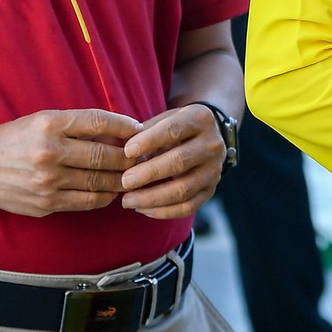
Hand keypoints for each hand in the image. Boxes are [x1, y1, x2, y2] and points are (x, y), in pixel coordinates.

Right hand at [0, 108, 139, 217]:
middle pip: (106, 156)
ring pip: (100, 182)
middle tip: (144, 157)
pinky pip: (87, 202)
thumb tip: (121, 133)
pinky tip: (112, 190)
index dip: (125, 126)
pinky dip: (105, 197)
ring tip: (133, 175)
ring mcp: (48, 181)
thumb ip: (78, 126)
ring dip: (122, 179)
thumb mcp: (43, 120)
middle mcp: (50, 152)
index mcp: (50, 124)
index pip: (100, 122)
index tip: (140, 129)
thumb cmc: (15, 139)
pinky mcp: (46, 204)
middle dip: (130, 157)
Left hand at [119, 104, 227, 219]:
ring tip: (127, 200)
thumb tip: (117, 150)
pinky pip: (188, 207)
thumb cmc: (175, 128)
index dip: (149, 141)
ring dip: (152, 198)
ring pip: (183, 190)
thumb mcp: (163, 120)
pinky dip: (163, 212)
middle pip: (179, 162)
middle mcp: (212, 145)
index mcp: (200, 119)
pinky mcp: (210, 191)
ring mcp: (214, 170)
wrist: (206, 136)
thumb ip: (143, 132)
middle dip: (148, 174)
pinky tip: (142, 209)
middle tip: (124, 181)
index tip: (127, 151)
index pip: (173, 130)